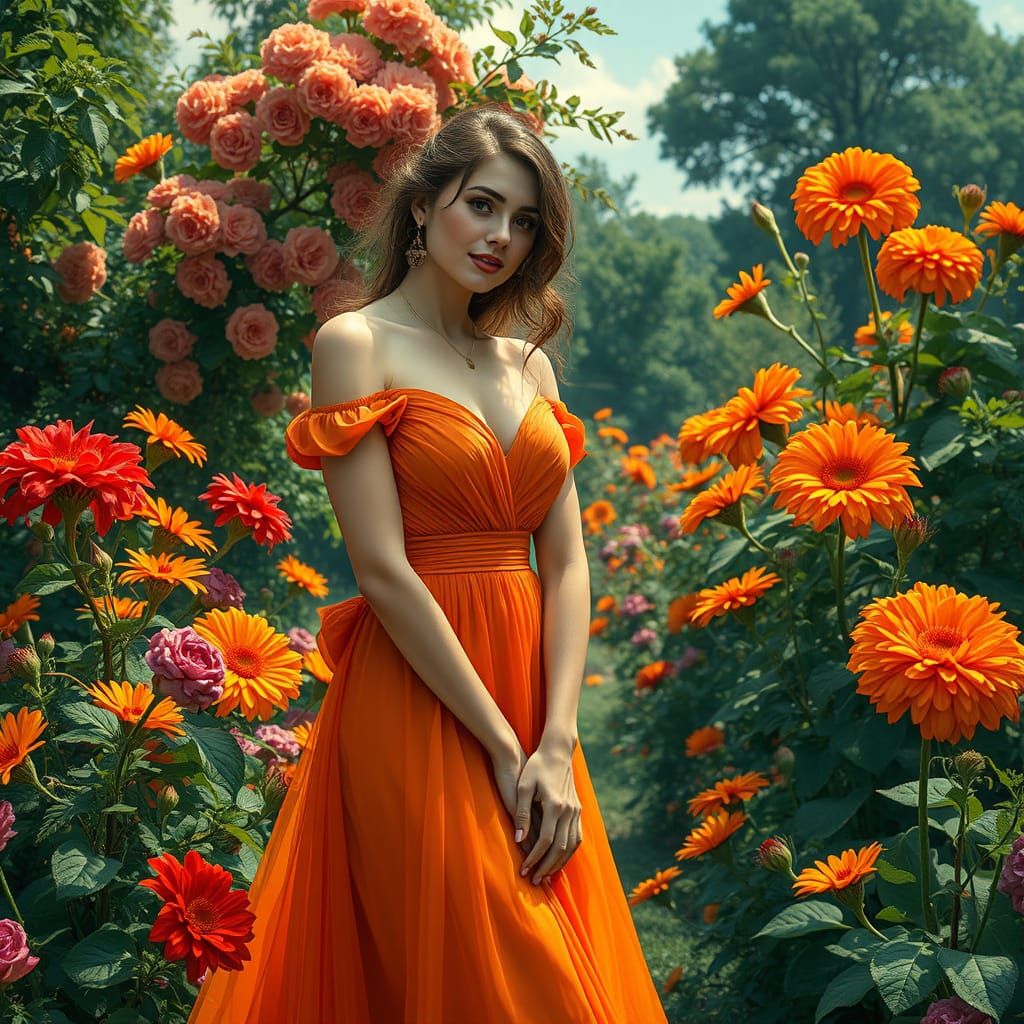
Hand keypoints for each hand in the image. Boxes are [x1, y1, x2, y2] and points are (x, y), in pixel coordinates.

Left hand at [488, 743, 564, 872]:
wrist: (557, 752)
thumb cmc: (536, 767)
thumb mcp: (523, 786)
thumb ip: (521, 813)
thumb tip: (519, 840)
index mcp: (554, 805)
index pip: (544, 841)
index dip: (534, 858)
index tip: (523, 870)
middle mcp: (569, 810)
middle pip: (560, 848)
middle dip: (546, 867)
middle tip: (534, 881)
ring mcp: (576, 811)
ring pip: (572, 846)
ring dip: (559, 863)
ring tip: (546, 875)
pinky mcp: (578, 810)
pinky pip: (577, 837)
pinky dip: (568, 853)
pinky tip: (559, 859)